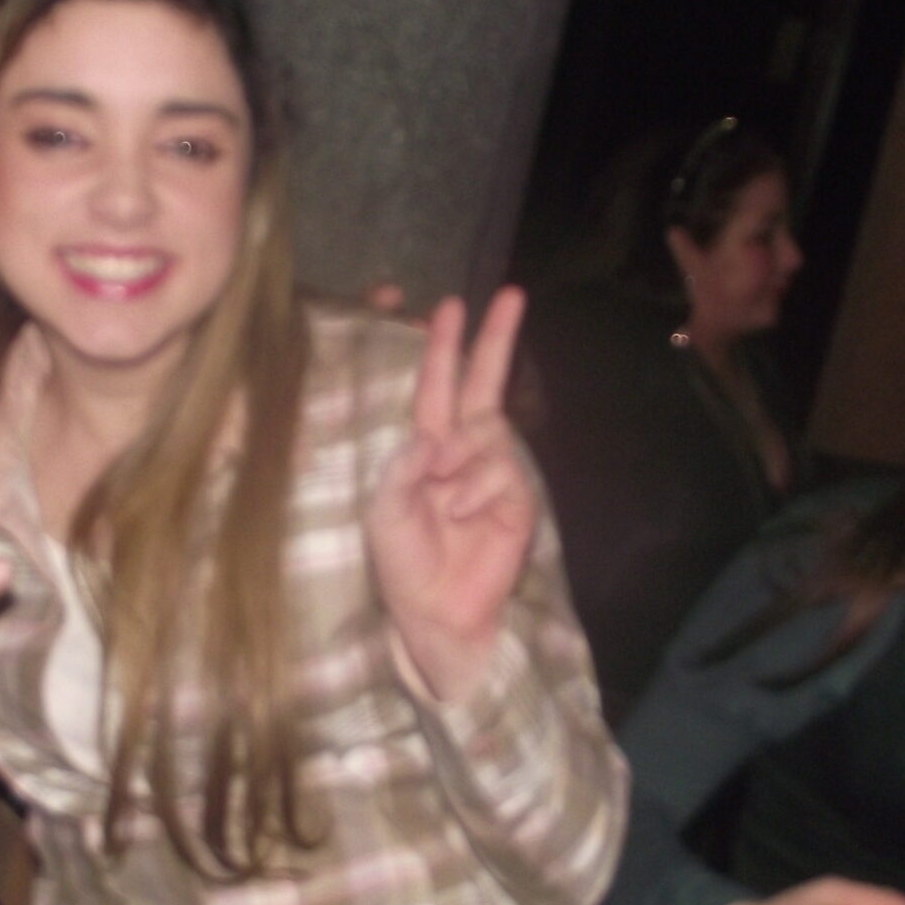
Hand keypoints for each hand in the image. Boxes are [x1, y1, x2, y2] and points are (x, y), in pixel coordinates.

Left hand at [366, 288, 537, 700]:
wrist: (437, 610)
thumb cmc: (403, 560)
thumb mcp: (386, 510)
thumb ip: (403, 467)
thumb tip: (434, 435)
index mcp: (425, 446)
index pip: (436, 386)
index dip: (443, 346)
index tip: (449, 305)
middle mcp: (463, 449)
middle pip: (482, 383)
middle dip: (494, 339)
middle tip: (510, 294)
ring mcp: (494, 470)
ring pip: (485, 432)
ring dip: (459, 459)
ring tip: (444, 500)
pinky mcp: (518, 496)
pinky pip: (498, 471)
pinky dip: (475, 491)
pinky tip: (463, 517)